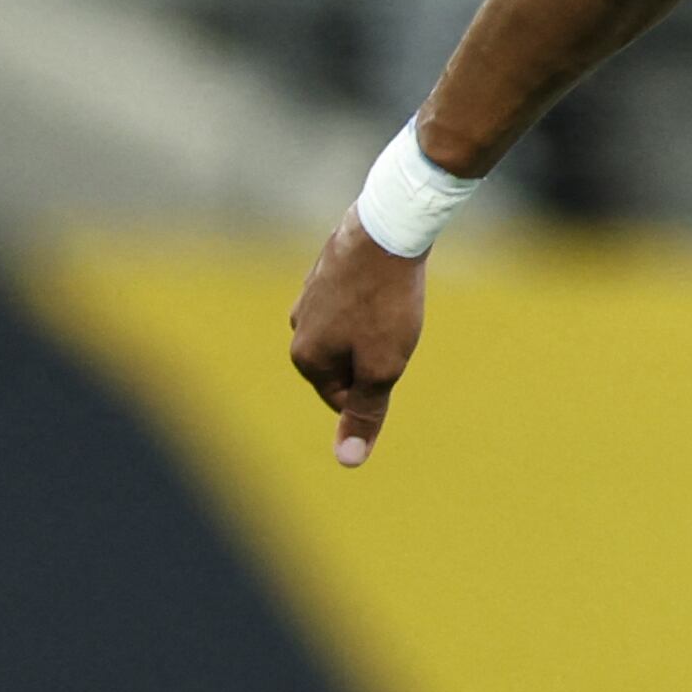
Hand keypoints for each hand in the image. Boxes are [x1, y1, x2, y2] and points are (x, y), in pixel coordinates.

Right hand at [287, 214, 426, 465]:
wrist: (387, 230)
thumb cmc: (385, 304)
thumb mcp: (382, 369)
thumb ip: (365, 414)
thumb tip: (348, 461)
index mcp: (304, 357)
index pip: (344, 399)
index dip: (380, 385)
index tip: (393, 353)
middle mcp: (297, 327)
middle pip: (347, 366)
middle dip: (376, 358)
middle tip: (395, 327)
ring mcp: (308, 297)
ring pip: (352, 334)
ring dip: (377, 329)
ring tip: (392, 306)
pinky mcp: (326, 273)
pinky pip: (354, 305)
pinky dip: (374, 303)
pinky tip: (387, 286)